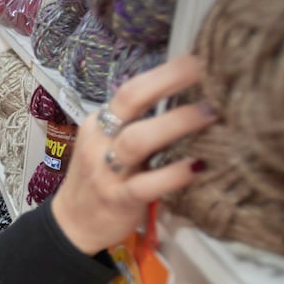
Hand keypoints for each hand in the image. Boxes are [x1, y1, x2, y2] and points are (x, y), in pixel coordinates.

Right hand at [51, 54, 216, 254]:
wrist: (72, 226)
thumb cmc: (100, 181)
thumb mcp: (108, 147)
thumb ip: (137, 125)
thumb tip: (190, 100)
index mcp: (99, 124)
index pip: (130, 91)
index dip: (164, 72)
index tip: (197, 57)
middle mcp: (100, 142)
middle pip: (129, 101)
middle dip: (167, 81)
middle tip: (205, 70)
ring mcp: (107, 171)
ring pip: (137, 140)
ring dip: (175, 123)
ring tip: (210, 113)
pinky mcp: (118, 200)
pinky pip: (147, 184)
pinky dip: (174, 174)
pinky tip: (198, 167)